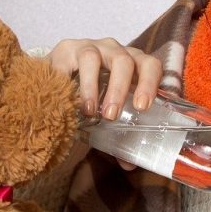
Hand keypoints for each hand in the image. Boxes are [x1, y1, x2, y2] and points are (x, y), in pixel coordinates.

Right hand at [46, 38, 162, 169]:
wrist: (60, 79)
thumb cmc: (93, 96)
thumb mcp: (108, 112)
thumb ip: (119, 135)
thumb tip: (129, 164)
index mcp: (133, 64)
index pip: (150, 65)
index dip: (149, 83)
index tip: (141, 107)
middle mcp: (114, 51)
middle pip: (124, 61)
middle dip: (119, 89)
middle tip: (111, 116)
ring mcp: (89, 47)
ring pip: (93, 58)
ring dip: (92, 86)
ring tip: (88, 111)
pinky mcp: (64, 50)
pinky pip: (66, 61)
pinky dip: (65, 80)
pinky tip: (64, 99)